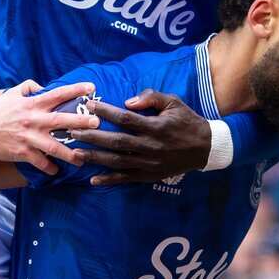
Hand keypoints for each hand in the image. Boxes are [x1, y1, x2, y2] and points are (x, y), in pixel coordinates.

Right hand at [0, 80, 97, 174]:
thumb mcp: (11, 94)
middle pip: (61, 121)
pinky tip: (57, 170)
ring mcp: (29, 138)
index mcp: (32, 104)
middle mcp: (33, 120)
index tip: (91, 88)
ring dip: (70, 153)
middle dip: (80, 122)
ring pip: (54, 147)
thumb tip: (42, 86)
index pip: (57, 94)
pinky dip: (49, 167)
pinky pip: (40, 162)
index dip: (75, 90)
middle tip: (96, 123)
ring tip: (83, 158)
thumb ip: (28, 87)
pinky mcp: (23, 153)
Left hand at [71, 89, 211, 185]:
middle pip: (117, 142)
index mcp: (155, 127)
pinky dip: (110, 180)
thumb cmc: (186, 121)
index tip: (89, 105)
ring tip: (75, 154)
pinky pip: (127, 179)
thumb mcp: (173, 103)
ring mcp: (149, 163)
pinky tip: (93, 180)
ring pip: (118, 162)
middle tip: (73, 131)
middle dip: (93, 136)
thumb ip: (151, 98)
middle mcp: (150, 146)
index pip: (126, 119)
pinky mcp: (149, 175)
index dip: (106, 111)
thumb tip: (128, 101)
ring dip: (95, 158)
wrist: (205, 148)